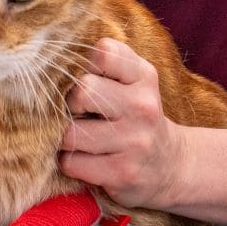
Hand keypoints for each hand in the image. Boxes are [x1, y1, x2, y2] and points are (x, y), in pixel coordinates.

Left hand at [59, 38, 188, 209]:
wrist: (170, 165)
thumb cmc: (137, 116)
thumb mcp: (134, 82)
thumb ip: (106, 64)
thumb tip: (55, 61)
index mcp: (144, 76)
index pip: (104, 53)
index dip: (84, 64)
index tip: (88, 79)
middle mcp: (143, 106)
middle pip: (82, 91)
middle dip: (70, 104)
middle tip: (78, 113)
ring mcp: (135, 141)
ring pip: (70, 133)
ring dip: (66, 137)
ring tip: (80, 138)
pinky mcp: (122, 172)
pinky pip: (72, 163)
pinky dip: (70, 162)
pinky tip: (85, 159)